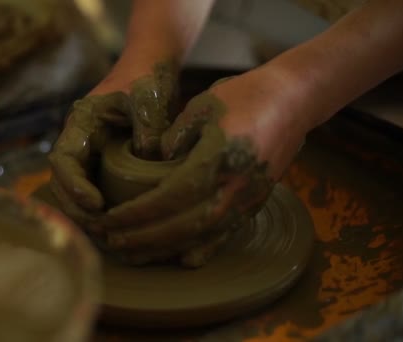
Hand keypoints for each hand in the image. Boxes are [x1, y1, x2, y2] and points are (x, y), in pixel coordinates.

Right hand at [48, 60, 178, 226]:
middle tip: (101, 229)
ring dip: (85, 214)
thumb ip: (148, 128)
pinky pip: (94, 190)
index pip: (63, 160)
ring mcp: (90, 153)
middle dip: (76, 209)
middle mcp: (80, 141)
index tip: (96, 204)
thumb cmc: (146, 79)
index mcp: (81, 123)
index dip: (74, 186)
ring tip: (107, 234)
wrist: (150, 69)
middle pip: (62, 182)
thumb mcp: (148, 98)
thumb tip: (147, 160)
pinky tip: (116, 226)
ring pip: (75, 190)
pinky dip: (99, 210)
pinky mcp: (104, 162)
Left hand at [96, 68, 308, 266]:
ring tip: (135, 256)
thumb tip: (155, 163)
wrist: (293, 101)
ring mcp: (246, 200)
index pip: (167, 199)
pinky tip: (181, 259)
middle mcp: (232, 189)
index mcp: (215, 161)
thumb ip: (174, 137)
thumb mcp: (201, 106)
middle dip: (143, 239)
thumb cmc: (245, 96)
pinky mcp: (254, 204)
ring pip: (201, 237)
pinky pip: (225, 235)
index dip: (136, 215)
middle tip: (112, 243)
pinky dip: (200, 250)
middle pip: (182, 227)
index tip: (109, 220)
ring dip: (165, 250)